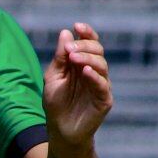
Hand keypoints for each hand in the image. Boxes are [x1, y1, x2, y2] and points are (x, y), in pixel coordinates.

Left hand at [42, 23, 110, 146]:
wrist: (60, 131)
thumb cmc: (56, 104)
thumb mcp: (53, 77)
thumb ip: (60, 57)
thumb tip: (65, 32)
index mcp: (82, 64)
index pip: (90, 43)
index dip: (87, 33)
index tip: (77, 26)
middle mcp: (94, 72)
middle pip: (98, 51)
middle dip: (84, 45)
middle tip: (70, 49)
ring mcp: (101, 86)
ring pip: (102, 65)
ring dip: (87, 58)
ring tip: (74, 57)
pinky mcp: (105, 100)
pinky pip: (103, 85)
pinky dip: (95, 76)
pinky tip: (84, 71)